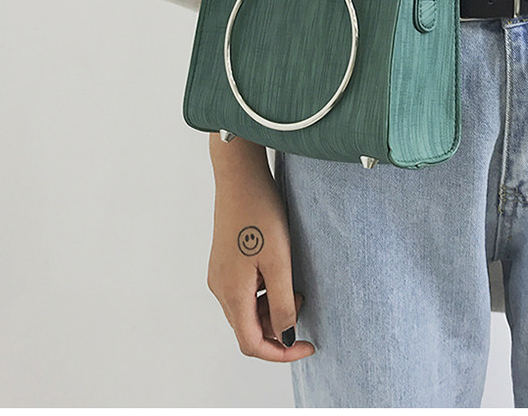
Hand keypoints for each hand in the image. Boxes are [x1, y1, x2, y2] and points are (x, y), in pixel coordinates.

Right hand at [206, 134, 314, 361]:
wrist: (240, 176)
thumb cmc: (260, 214)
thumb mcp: (279, 261)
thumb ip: (282, 303)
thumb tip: (285, 336)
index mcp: (231, 293)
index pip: (251, 344)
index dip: (281, 352)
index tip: (307, 345)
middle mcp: (220, 288)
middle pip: (248, 328)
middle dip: (278, 325)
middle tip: (302, 297)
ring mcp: (220, 273)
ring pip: (247, 309)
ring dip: (271, 306)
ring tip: (292, 281)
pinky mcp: (224, 260)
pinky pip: (244, 291)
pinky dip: (263, 291)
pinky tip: (277, 269)